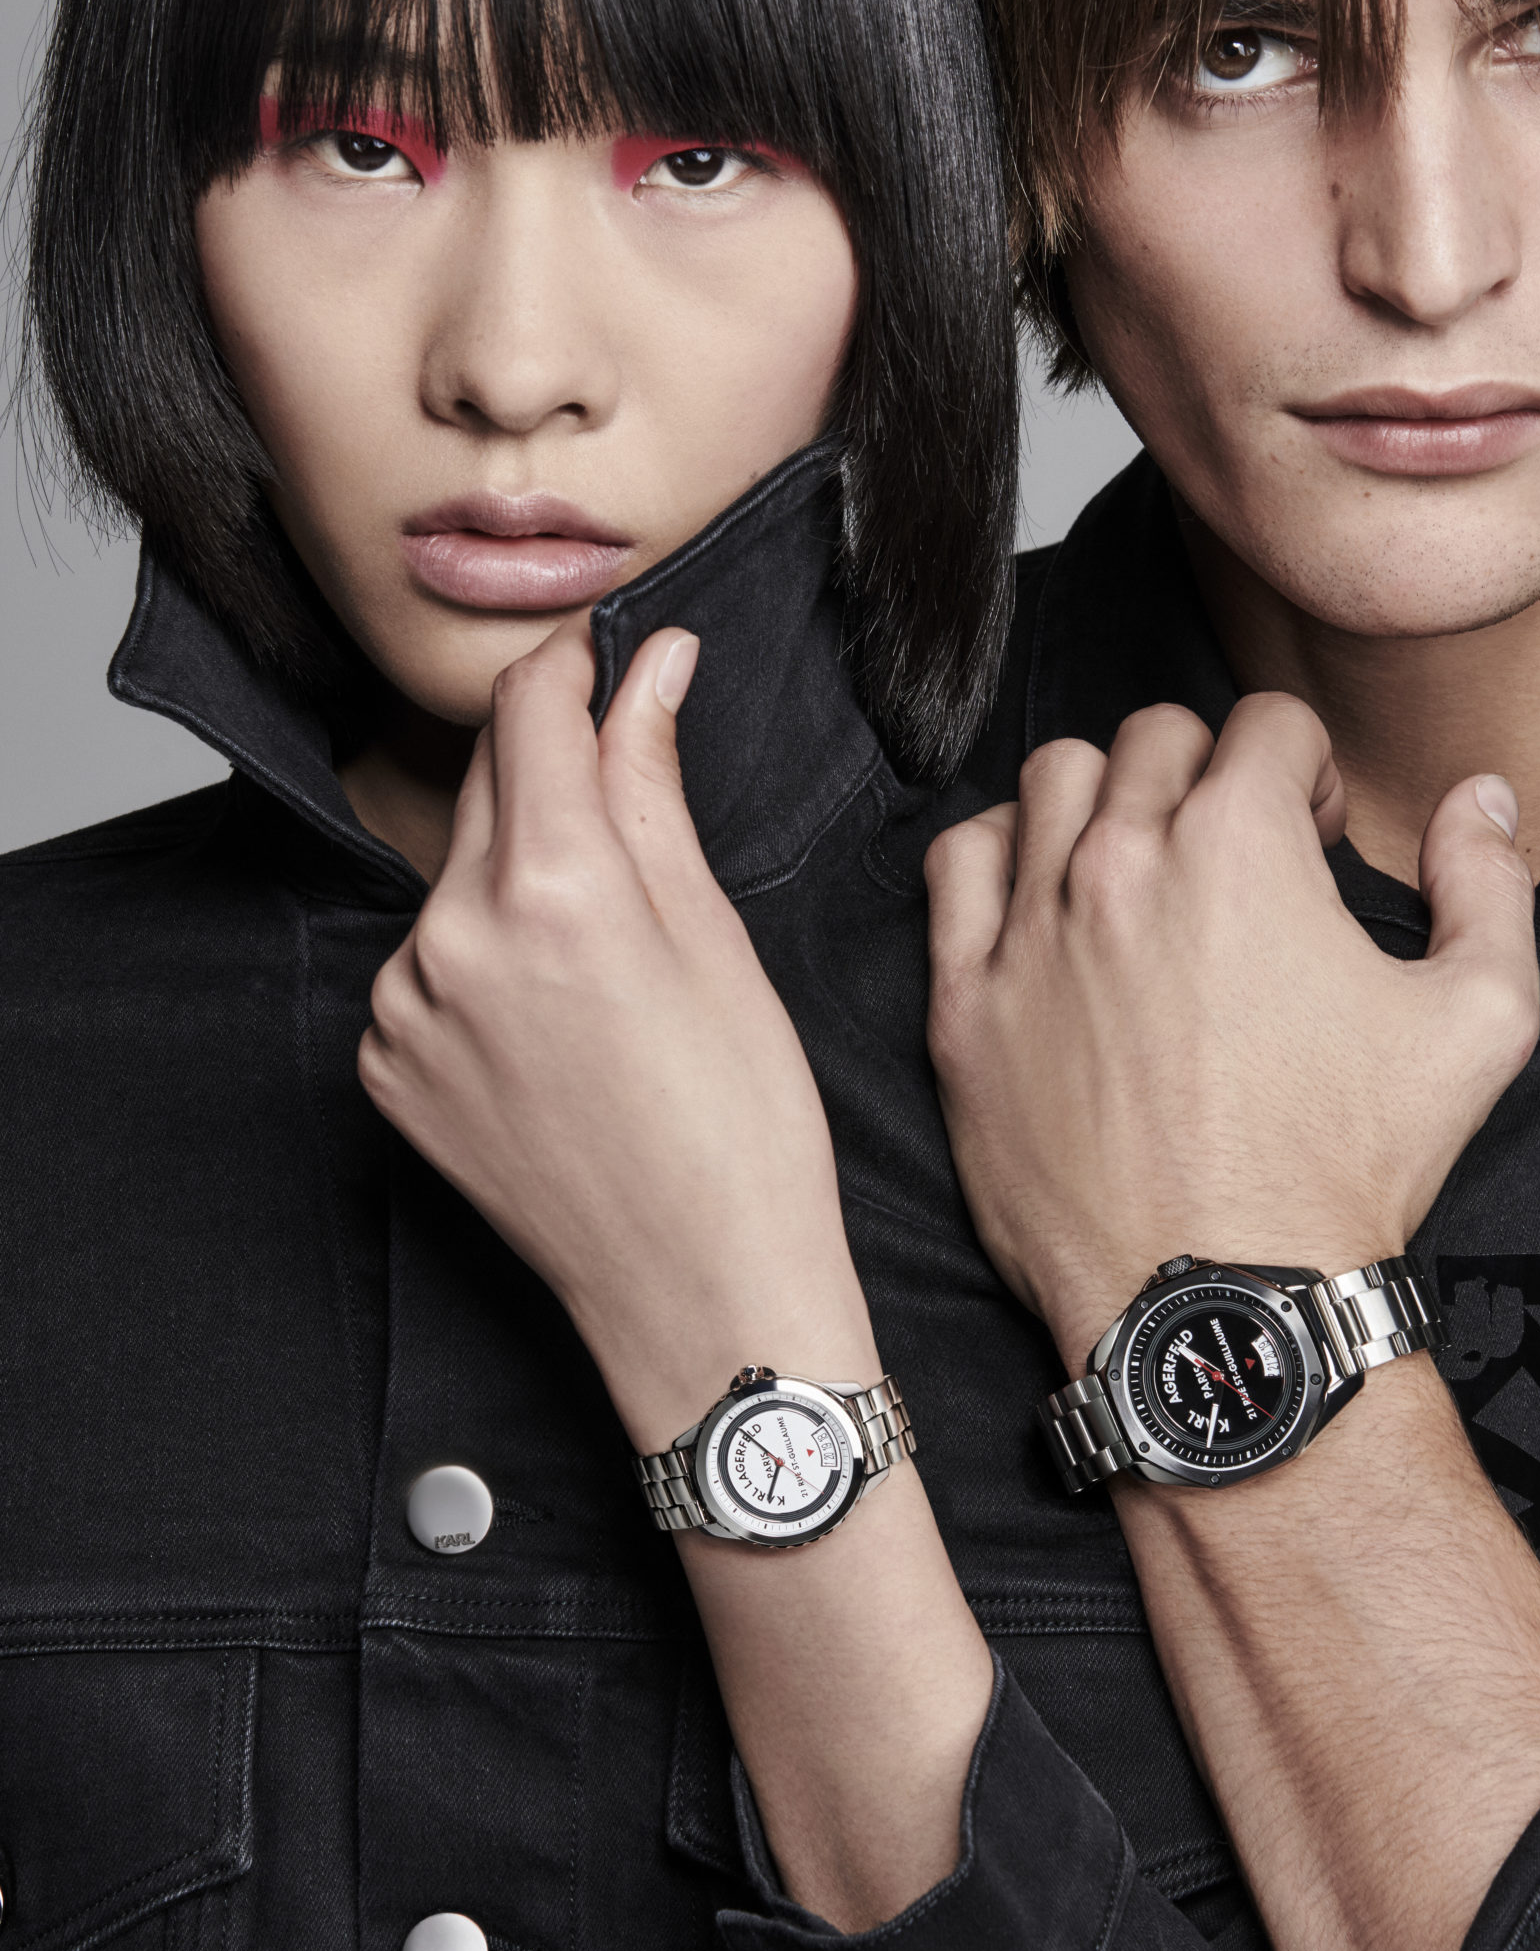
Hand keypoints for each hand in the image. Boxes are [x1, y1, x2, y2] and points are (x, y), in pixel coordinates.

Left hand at [360, 615, 876, 1447]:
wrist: (696, 1292)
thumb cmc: (742, 1124)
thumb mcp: (715, 932)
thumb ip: (651, 783)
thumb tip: (649, 666)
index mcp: (552, 888)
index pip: (530, 708)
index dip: (575, 666)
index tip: (613, 658)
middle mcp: (452, 937)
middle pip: (491, 785)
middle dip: (558, 773)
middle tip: (638, 819)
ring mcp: (404, 1010)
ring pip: (460, 878)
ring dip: (521, 875)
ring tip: (611, 962)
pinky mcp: (385, 1069)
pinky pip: (429, 967)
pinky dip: (485, 963)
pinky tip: (560, 1021)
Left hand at [924, 695, 1539, 1364]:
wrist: (1226, 1305)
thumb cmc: (1350, 1169)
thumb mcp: (1480, 1019)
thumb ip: (1490, 882)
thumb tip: (1483, 795)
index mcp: (1242, 844)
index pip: (1267, 724)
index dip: (1308, 771)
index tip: (1314, 836)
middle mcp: (1123, 862)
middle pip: (1157, 737)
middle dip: (1211, 774)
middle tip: (1239, 859)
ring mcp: (1033, 929)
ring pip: (1054, 780)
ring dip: (1109, 798)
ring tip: (1144, 869)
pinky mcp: (968, 1003)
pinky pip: (959, 865)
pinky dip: (1002, 856)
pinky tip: (1048, 901)